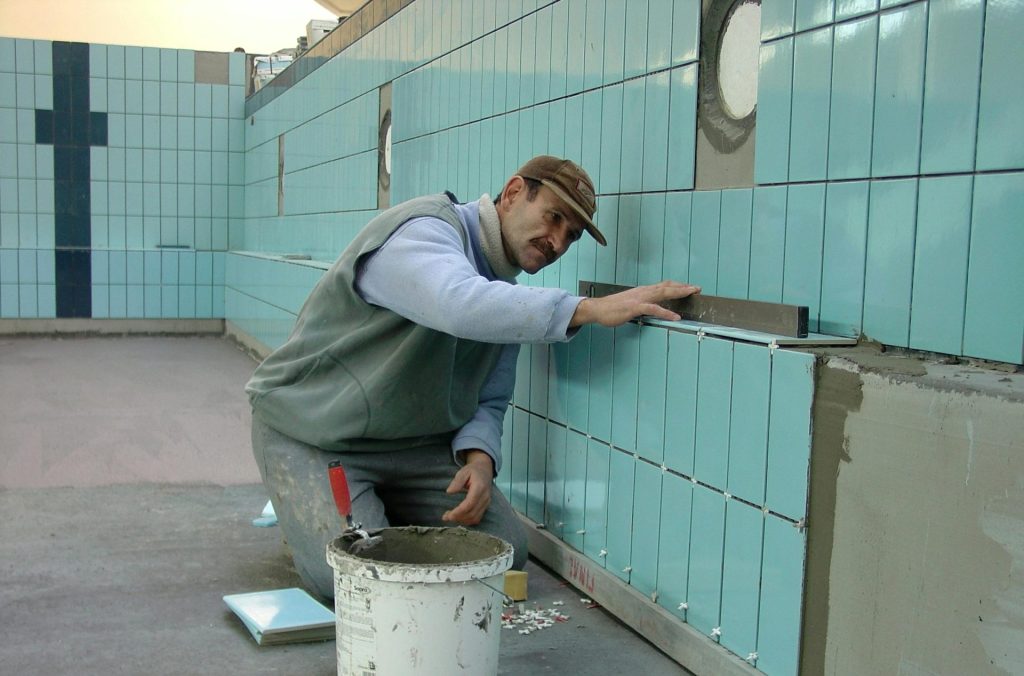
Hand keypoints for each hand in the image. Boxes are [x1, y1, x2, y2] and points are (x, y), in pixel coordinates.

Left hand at [443, 450, 493, 525]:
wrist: (485, 470)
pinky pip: (477, 518)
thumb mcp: (463, 471)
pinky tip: (458, 517)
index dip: (458, 512)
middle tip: (445, 517)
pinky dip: (467, 520)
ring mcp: (486, 503)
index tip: (448, 515)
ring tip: (450, 517)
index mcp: (480, 487)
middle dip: (458, 518)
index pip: (469, 504)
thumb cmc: (473, 471)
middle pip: (472, 513)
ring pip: (475, 518)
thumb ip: (457, 481)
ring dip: (462, 521)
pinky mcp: (485, 506)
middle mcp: (485, 497)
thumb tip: (449, 492)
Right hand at [569, 280, 700, 327]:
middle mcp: (643, 291)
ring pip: (663, 292)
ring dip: (678, 293)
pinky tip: (675, 317)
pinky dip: (666, 313)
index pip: (663, 285)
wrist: (597, 309)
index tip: (689, 287)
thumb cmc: (612, 308)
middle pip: (667, 286)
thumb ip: (642, 304)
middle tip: (697, 288)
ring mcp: (640, 298)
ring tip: (691, 294)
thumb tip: (652, 307)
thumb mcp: (630, 304)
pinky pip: (654, 309)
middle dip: (683, 287)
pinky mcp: (635, 307)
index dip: (677, 285)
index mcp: (643, 291)